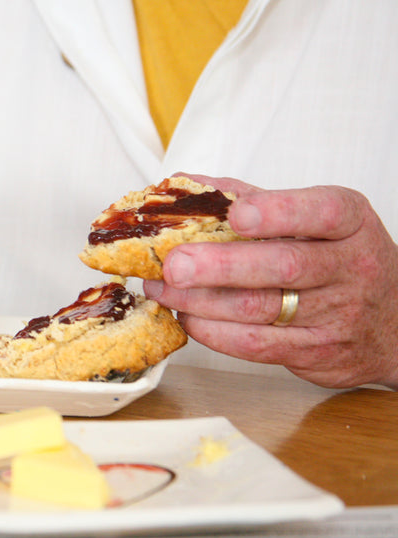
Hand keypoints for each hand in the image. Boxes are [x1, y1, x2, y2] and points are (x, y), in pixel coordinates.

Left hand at [143, 174, 397, 388]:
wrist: (393, 325)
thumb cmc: (340, 261)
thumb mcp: (316, 221)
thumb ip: (255, 199)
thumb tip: (185, 185)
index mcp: (349, 222)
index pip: (322, 212)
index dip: (278, 212)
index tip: (237, 213)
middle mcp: (349, 266)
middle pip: (283, 265)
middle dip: (220, 265)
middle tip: (175, 263)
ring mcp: (335, 313)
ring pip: (260, 308)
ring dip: (200, 299)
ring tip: (163, 287)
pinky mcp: (316, 352)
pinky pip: (257, 345)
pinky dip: (213, 331)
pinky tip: (188, 316)